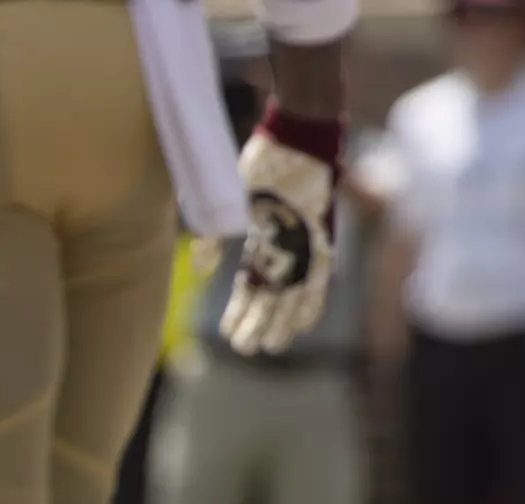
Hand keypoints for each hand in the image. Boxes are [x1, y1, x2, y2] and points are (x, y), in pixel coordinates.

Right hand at [220, 106, 342, 356]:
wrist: (298, 131)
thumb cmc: (263, 160)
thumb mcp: (228, 201)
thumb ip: (213, 236)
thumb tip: (202, 270)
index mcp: (263, 237)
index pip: (249, 284)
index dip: (239, 310)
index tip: (228, 334)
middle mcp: (286, 245)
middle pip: (270, 294)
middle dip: (258, 322)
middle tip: (248, 351)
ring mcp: (305, 241)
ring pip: (293, 290)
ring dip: (283, 319)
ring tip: (272, 346)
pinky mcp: (322, 232)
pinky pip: (320, 273)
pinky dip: (312, 298)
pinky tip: (305, 323)